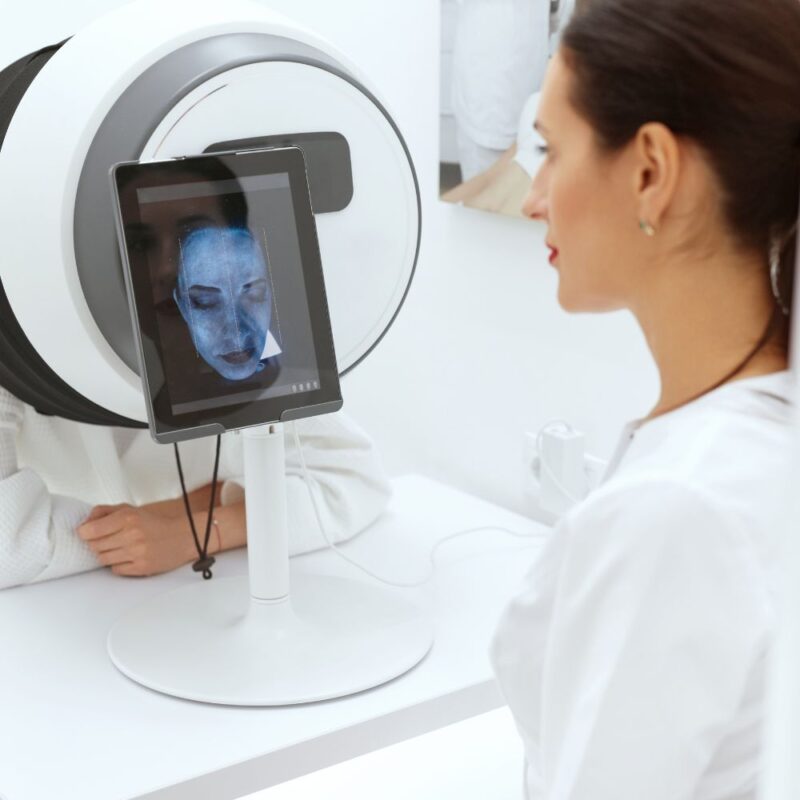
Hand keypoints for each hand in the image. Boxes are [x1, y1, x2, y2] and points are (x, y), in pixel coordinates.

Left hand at [77, 502, 196, 576]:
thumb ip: (104, 512)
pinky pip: (116, 569)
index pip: (90, 530)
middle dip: (97, 543)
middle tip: (108, 539)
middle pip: (94, 546)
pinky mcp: (142, 567)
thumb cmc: (155, 523)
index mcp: (128, 518)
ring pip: (103, 559)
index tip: (87, 532)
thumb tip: (84, 523)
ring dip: (107, 554)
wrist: (185, 536)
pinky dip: (118, 564)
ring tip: (119, 547)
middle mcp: (131, 535)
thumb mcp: (131, 510)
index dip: (85, 532)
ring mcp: (137, 553)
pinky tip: (128, 556)